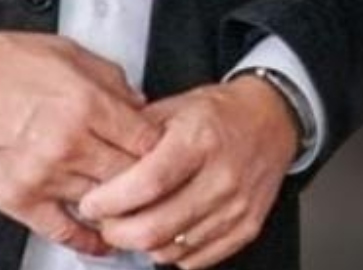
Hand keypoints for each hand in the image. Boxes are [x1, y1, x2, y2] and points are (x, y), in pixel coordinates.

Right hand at [0, 29, 160, 256]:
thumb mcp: (62, 50)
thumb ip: (108, 77)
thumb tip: (139, 103)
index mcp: (84, 101)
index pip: (147, 139)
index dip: (163, 147)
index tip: (168, 152)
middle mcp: (68, 142)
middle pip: (132, 176)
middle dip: (149, 181)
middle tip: (159, 184)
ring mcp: (43, 176)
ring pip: (103, 205)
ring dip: (121, 209)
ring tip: (136, 209)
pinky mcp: (17, 199)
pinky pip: (63, 231)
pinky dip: (88, 241)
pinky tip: (101, 239)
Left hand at [77, 78, 300, 267]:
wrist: (272, 119)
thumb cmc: (221, 113)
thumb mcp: (174, 107)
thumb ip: (136, 136)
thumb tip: (99, 166)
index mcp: (200, 139)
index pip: (148, 183)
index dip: (111, 200)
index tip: (91, 203)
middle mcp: (222, 175)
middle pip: (156, 227)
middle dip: (117, 232)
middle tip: (105, 222)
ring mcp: (237, 206)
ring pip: (171, 250)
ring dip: (142, 244)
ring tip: (133, 224)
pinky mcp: (246, 227)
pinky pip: (196, 261)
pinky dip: (171, 252)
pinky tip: (165, 232)